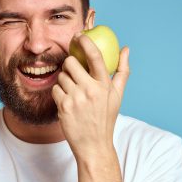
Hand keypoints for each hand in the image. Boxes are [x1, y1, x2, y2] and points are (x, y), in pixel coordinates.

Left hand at [52, 33, 129, 158]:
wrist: (94, 145)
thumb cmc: (106, 118)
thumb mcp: (117, 96)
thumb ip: (122, 71)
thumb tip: (126, 49)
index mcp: (105, 85)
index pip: (95, 56)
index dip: (85, 42)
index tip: (79, 36)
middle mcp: (91, 90)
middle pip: (71, 63)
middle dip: (70, 66)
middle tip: (74, 75)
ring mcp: (76, 99)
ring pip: (61, 76)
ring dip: (64, 82)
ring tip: (73, 94)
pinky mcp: (64, 107)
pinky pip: (55, 90)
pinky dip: (59, 94)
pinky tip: (67, 104)